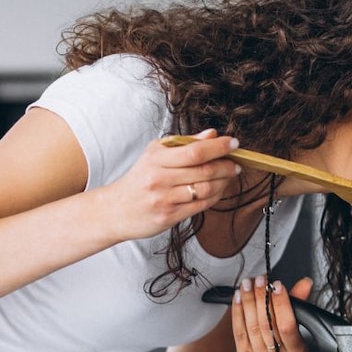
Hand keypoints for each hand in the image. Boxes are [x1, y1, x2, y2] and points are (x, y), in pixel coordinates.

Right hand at [102, 129, 241, 240]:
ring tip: (229, 176)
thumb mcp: (155, 154)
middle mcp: (160, 179)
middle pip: (204, 171)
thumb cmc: (139, 179)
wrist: (115, 210)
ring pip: (206, 189)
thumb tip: (212, 134)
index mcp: (156, 159)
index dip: (219, 147)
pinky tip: (218, 190)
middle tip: (236, 163)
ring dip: (224, 182)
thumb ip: (185, 144)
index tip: (234, 143)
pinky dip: (215, 196)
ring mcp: (165, 199)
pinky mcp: (169, 216)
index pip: (195, 151)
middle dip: (226, 166)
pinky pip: (201, 206)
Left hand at [232, 275, 313, 351]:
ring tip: (248, 285)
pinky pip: (239, 333)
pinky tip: (238, 299)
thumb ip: (298, 308)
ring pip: (252, 327)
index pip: (288, 325)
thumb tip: (304, 283)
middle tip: (260, 280)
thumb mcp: (298, 338)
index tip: (277, 285)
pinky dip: (238, 313)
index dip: (282, 303)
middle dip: (262, 298)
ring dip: (248, 302)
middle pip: (267, 324)